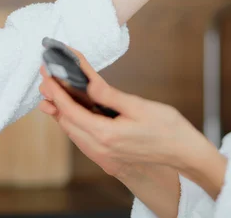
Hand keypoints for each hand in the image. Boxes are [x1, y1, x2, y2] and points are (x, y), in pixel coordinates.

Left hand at [37, 48, 204, 178]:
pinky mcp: (109, 155)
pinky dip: (73, 123)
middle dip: (54, 99)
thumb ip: (109, 96)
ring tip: (52, 93)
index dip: (56, 91)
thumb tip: (88, 84)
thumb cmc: (167, 127)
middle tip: (46, 78)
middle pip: (67, 122)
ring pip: (73, 132)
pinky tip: (73, 112)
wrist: (184, 152)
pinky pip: (83, 139)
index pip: (71, 111)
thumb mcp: (139, 106)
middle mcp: (101, 147)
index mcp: (106, 134)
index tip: (47, 74)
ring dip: (61, 112)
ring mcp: (104, 154)